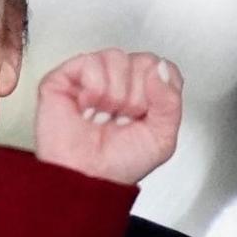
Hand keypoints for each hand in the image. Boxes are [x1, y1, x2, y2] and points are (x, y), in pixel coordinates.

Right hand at [35, 49, 183, 184]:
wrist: (87, 179)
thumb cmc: (118, 165)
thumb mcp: (162, 139)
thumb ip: (171, 102)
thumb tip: (160, 70)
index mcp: (143, 91)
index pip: (162, 67)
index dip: (158, 91)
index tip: (144, 116)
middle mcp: (119, 80)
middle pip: (143, 61)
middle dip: (136, 97)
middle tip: (120, 119)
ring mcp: (92, 76)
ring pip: (117, 57)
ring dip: (114, 95)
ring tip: (103, 115)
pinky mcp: (65, 76)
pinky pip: (90, 62)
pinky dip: (94, 89)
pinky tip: (86, 107)